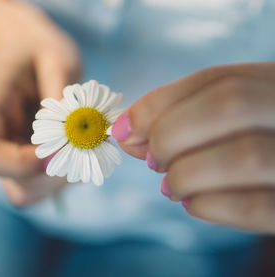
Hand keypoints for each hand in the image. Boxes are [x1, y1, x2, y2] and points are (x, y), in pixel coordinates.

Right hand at [0, 0, 80, 205]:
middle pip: (9, 183)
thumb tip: (73, 134)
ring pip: (26, 192)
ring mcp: (6, 153)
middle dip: (52, 174)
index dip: (18, 163)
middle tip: (84, 148)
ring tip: (84, 147)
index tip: (60, 150)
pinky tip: (79, 149)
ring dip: (61, 178)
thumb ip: (61, 94)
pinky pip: (41, 186)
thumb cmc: (38, 48)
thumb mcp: (56, 57)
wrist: (25, 50)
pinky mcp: (23, 162)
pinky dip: (65, 175)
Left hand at [112, 62, 274, 232]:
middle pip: (229, 105)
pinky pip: (253, 207)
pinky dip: (207, 205)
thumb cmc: (251, 143)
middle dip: (171, 134)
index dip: (159, 104)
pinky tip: (192, 203)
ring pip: (243, 156)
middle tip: (152, 159)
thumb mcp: (227, 120)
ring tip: (171, 186)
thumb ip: (179, 117)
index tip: (121, 129)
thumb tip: (124, 130)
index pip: (217, 79)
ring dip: (186, 174)